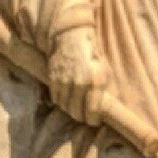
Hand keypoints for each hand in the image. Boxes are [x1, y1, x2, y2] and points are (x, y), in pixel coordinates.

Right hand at [46, 23, 157, 157]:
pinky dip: (61, 102)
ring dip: (71, 110)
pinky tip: (66, 100)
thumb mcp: (104, 71)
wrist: (71, 37)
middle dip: (82, 117)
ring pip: (65, 107)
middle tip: (85, 116)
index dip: (93, 120)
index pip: (92, 112)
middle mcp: (78, 83)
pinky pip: (56, 99)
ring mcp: (64, 81)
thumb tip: (102, 109)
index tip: (94, 120)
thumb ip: (102, 90)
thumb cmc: (92, 54)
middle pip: (77, 112)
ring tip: (76, 108)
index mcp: (95, 81)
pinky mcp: (52, 78)